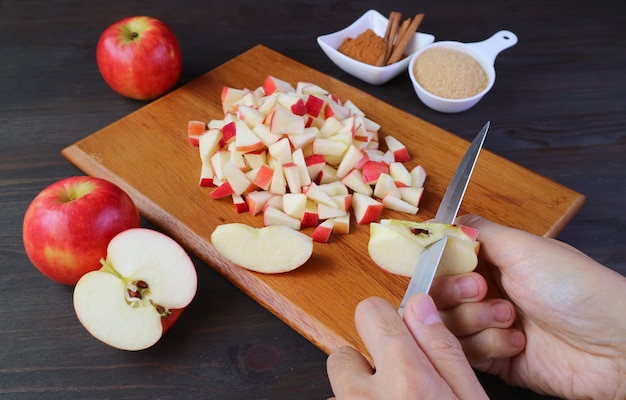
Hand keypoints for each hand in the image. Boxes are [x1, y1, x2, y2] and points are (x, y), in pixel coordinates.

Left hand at [326, 294, 487, 399]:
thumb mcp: (470, 398)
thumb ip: (443, 350)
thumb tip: (420, 305)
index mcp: (406, 377)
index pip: (370, 312)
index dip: (386, 322)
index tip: (398, 337)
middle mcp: (365, 396)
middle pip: (345, 355)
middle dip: (367, 367)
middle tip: (398, 389)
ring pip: (341, 389)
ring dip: (360, 395)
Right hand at [432, 215, 625, 398]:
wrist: (612, 344)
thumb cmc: (576, 288)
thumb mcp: (524, 246)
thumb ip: (477, 230)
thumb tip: (446, 219)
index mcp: (492, 260)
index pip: (442, 260)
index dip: (437, 265)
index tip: (447, 266)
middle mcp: (486, 291)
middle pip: (437, 293)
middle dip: (457, 293)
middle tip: (483, 291)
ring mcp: (488, 325)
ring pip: (446, 324)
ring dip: (476, 321)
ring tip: (511, 318)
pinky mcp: (493, 357)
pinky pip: (464, 352)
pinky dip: (488, 346)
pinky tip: (518, 342)